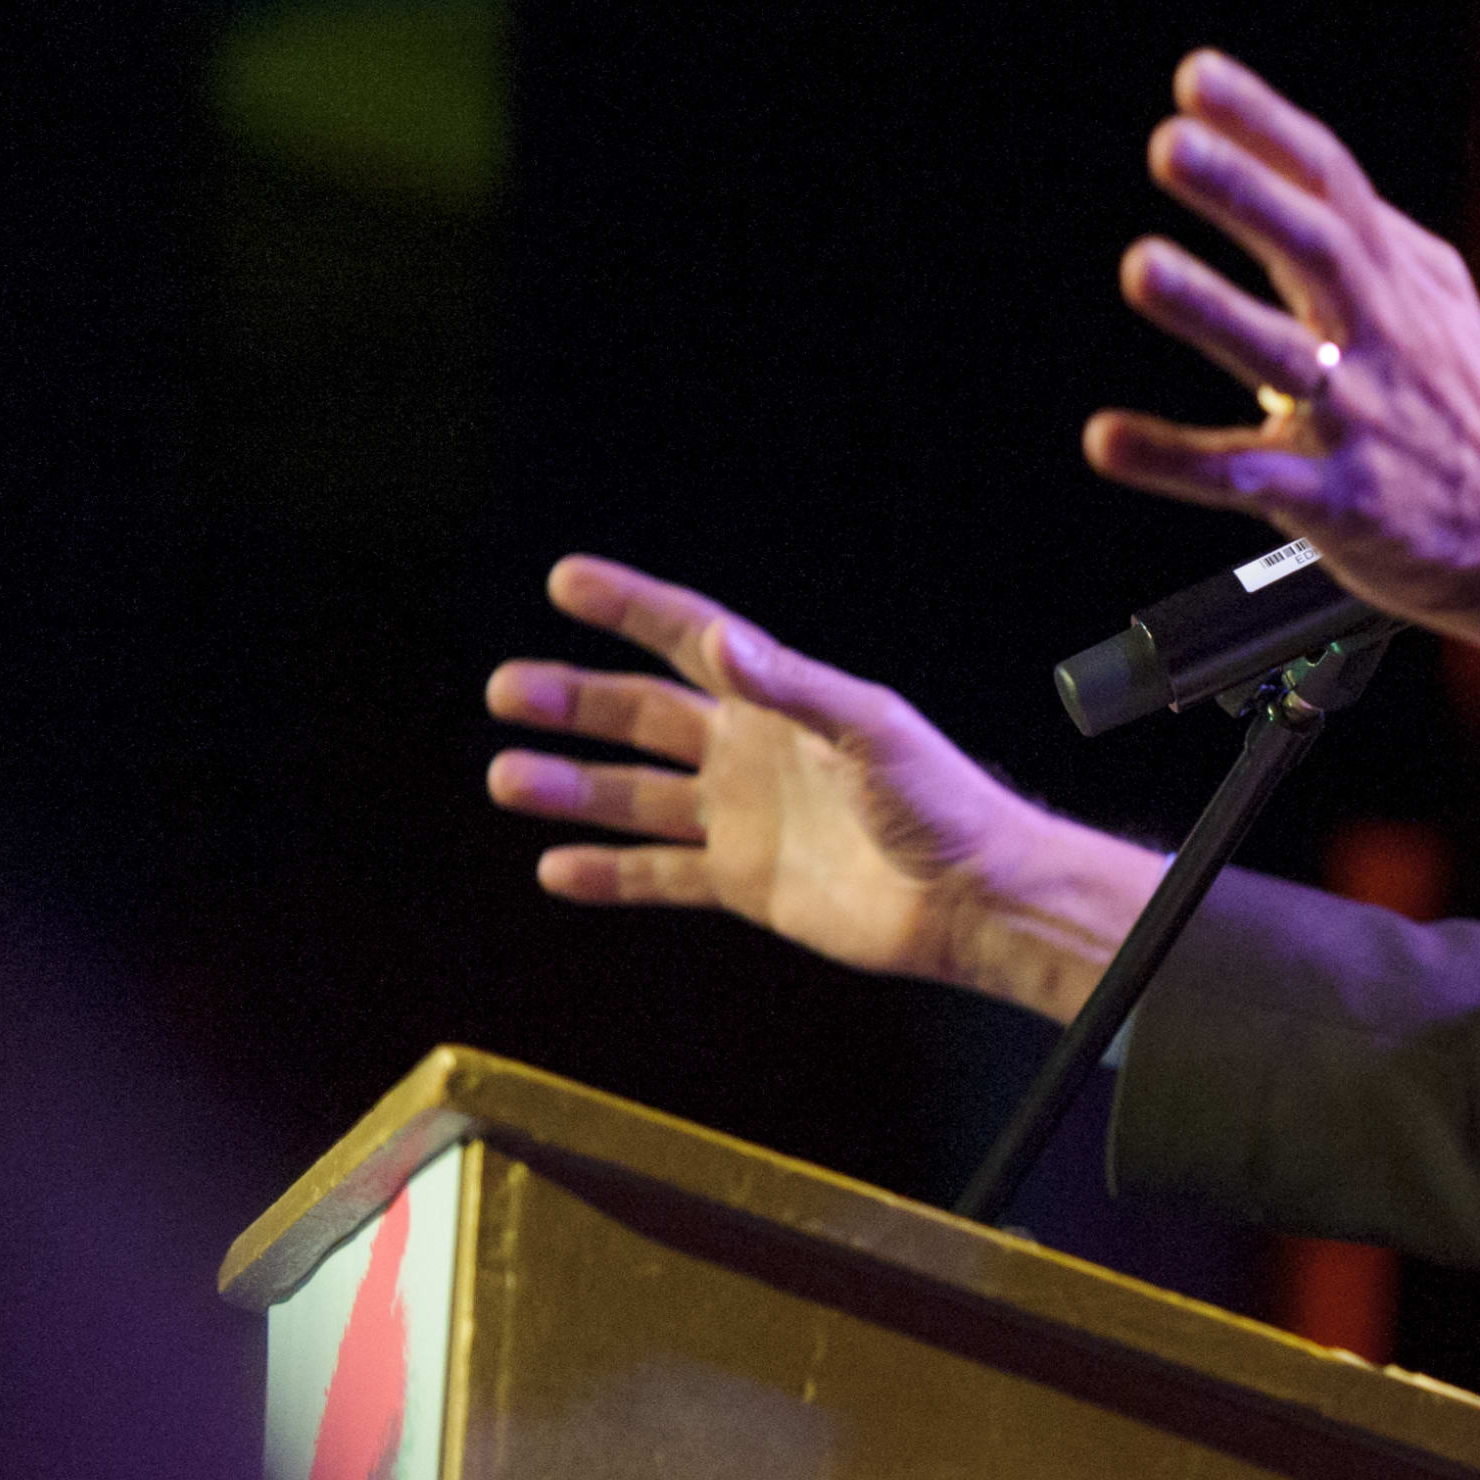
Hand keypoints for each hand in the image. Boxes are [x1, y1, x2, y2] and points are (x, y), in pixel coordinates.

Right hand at [483, 556, 1161, 1021]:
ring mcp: (743, 819)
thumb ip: (793, 688)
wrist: (974, 899)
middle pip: (642, 715)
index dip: (631, 607)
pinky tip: (554, 867)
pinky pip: (661, 876)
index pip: (690, 640)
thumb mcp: (872, 730)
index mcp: (782, 701)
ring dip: (571, 787)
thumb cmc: (944, 803)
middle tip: (506, 690)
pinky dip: (608, 874)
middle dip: (573, 701)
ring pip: (635, 796)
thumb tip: (721, 643)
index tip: (567, 579)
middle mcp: (752, 752)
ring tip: (506, 776)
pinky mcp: (745, 884)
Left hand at [1088, 50, 1479, 706]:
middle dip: (1246, 192)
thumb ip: (1374, 235)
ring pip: (1281, 358)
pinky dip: (1175, 458)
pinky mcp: (1335, 498)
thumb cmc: (1466, 410)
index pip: (1333, 182)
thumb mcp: (1441, 302)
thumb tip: (1298, 160)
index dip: (1266, 125)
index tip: (1197, 77)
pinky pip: (1244, 476)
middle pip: (1318, 248)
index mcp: (1397, 281)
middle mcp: (1380, 338)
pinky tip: (1108, 440)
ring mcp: (1359, 417)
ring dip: (1211, 309)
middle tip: (1173, 144)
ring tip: (1142, 267)